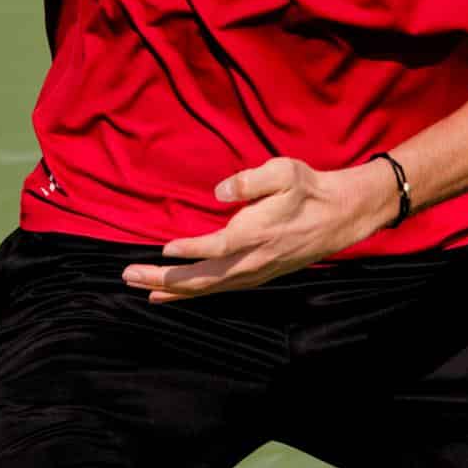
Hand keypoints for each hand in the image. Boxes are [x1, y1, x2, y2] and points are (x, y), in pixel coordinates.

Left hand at [121, 158, 394, 301]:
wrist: (339, 215)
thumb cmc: (307, 188)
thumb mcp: (284, 172)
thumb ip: (251, 180)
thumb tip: (220, 190)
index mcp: (256, 234)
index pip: (217, 247)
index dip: (190, 250)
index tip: (164, 247)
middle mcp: (252, 261)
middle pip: (203, 277)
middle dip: (164, 278)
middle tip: (129, 275)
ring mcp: (254, 273)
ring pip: (208, 289)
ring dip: (172, 290)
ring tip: (140, 288)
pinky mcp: (255, 277)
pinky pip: (218, 289)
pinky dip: (192, 295)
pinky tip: (171, 295)